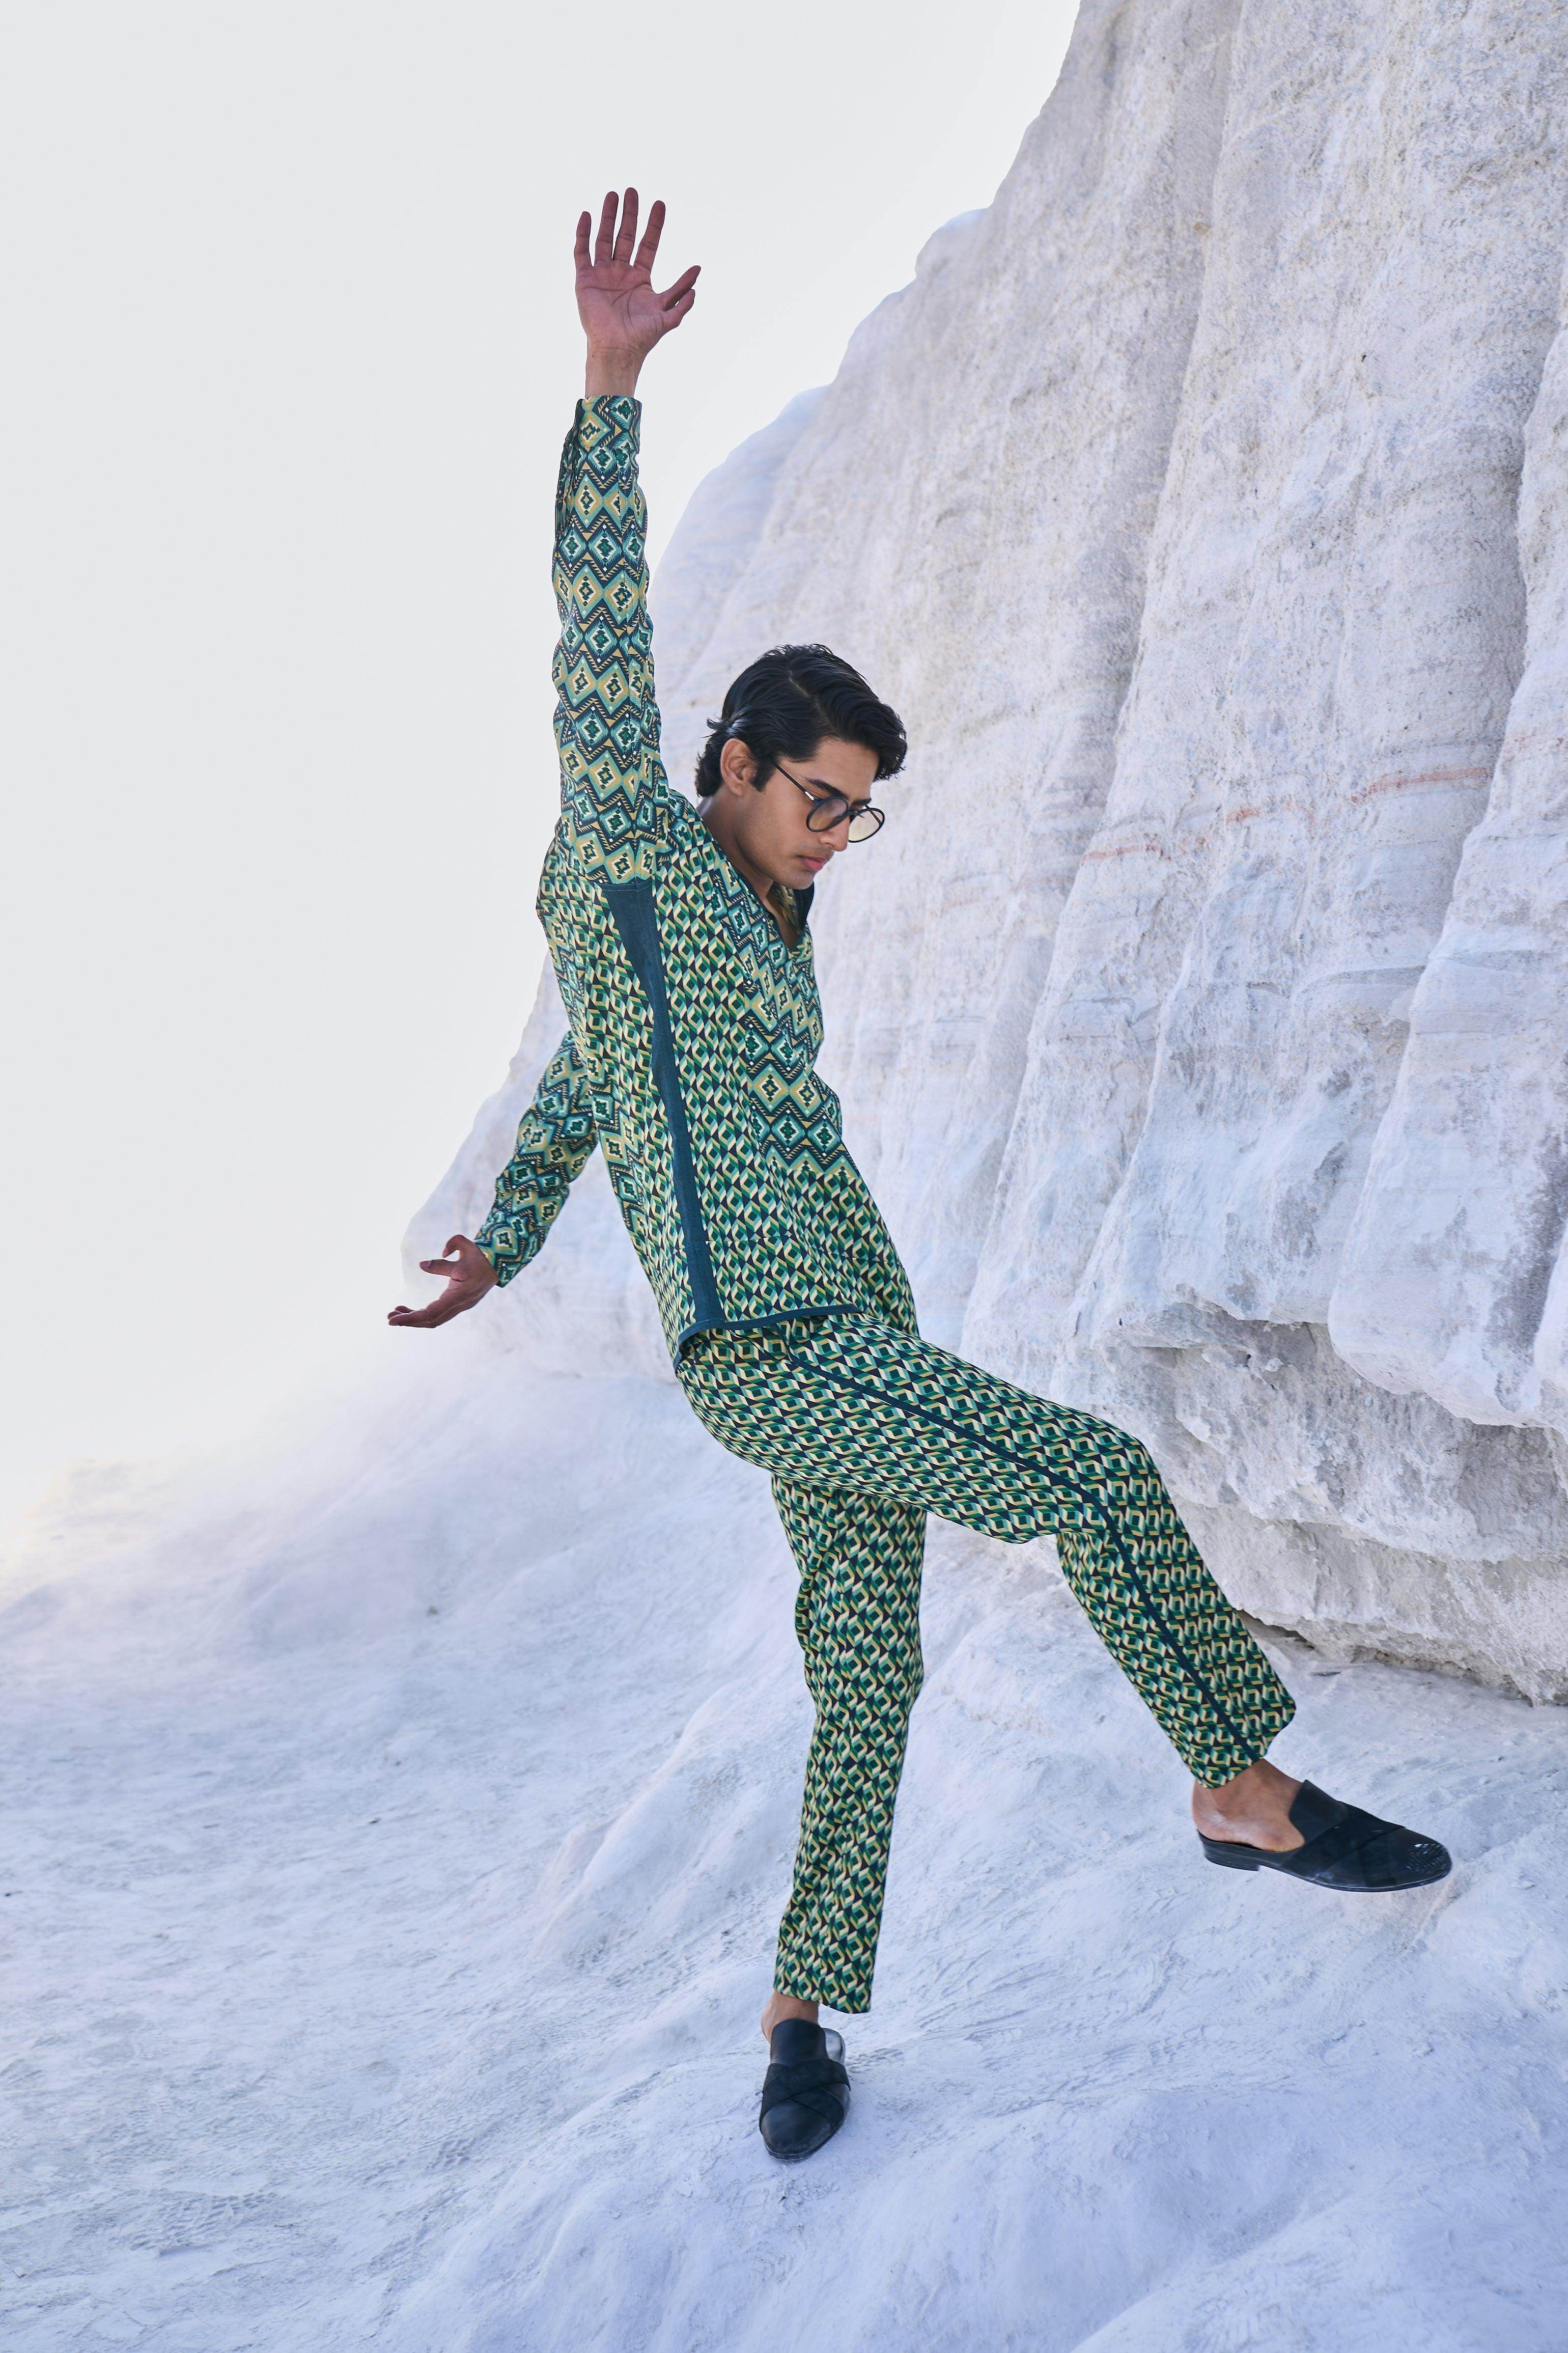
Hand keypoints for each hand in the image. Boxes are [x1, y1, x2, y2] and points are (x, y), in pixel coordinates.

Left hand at [387, 1234, 497, 1329]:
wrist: (500, 1261)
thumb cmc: (480, 1254)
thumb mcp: (463, 1250)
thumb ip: (442, 1261)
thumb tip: (422, 1265)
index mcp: (459, 1295)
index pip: (431, 1313)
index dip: (411, 1318)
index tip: (393, 1320)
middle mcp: (460, 1304)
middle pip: (431, 1321)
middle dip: (409, 1321)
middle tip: (388, 1317)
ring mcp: (460, 1305)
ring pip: (434, 1319)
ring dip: (415, 1318)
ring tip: (395, 1311)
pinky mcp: (459, 1303)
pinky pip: (439, 1313)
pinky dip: (423, 1313)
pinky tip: (409, 1308)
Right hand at [576, 188, 698, 397]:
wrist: (617, 351)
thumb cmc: (642, 338)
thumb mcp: (668, 315)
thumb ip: (681, 294)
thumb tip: (698, 271)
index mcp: (641, 278)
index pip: (649, 244)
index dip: (654, 225)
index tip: (659, 203)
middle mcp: (621, 273)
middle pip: (626, 235)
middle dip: (629, 213)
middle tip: (632, 190)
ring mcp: (602, 274)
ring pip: (605, 238)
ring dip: (607, 216)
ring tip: (612, 194)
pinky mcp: (585, 280)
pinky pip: (582, 252)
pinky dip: (583, 234)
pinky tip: (587, 215)